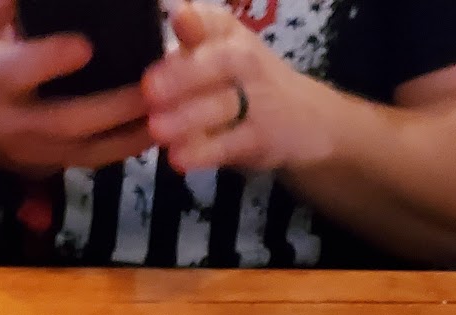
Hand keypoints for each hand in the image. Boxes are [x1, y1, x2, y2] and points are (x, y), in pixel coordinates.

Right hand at [0, 0, 152, 175]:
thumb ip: (5, 2)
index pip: (19, 72)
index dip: (50, 61)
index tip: (85, 46)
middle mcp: (12, 122)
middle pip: (67, 121)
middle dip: (115, 106)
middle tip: (156, 84)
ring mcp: (32, 152)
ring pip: (87, 152)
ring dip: (132, 135)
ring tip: (172, 113)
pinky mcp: (47, 168)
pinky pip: (91, 162)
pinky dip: (126, 148)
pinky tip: (156, 131)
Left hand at [143, 3, 335, 172]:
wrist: (306, 118)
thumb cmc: (247, 81)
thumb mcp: (221, 51)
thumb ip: (191, 40)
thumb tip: (167, 13)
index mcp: (229, 35)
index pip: (214, 22)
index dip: (197, 22)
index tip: (181, 19)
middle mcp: (246, 61)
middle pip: (220, 64)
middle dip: (184, 75)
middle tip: (150, 89)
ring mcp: (257, 101)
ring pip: (222, 106)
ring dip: (188, 118)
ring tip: (157, 128)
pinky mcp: (259, 139)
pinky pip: (229, 144)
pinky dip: (204, 152)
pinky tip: (179, 158)